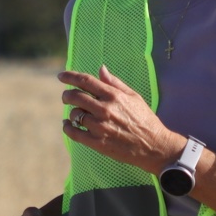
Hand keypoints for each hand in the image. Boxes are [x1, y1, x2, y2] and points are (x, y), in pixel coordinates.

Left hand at [60, 66, 184, 171]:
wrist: (154, 146)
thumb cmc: (145, 119)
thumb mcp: (134, 97)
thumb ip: (115, 83)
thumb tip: (101, 69)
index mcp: (114, 96)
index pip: (86, 81)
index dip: (70, 77)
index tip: (61, 76)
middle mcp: (105, 109)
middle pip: (75, 97)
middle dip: (67, 95)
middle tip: (66, 97)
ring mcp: (100, 127)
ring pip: (75, 115)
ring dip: (72, 112)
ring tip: (76, 114)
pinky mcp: (98, 143)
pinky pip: (74, 133)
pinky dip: (67, 127)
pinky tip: (68, 124)